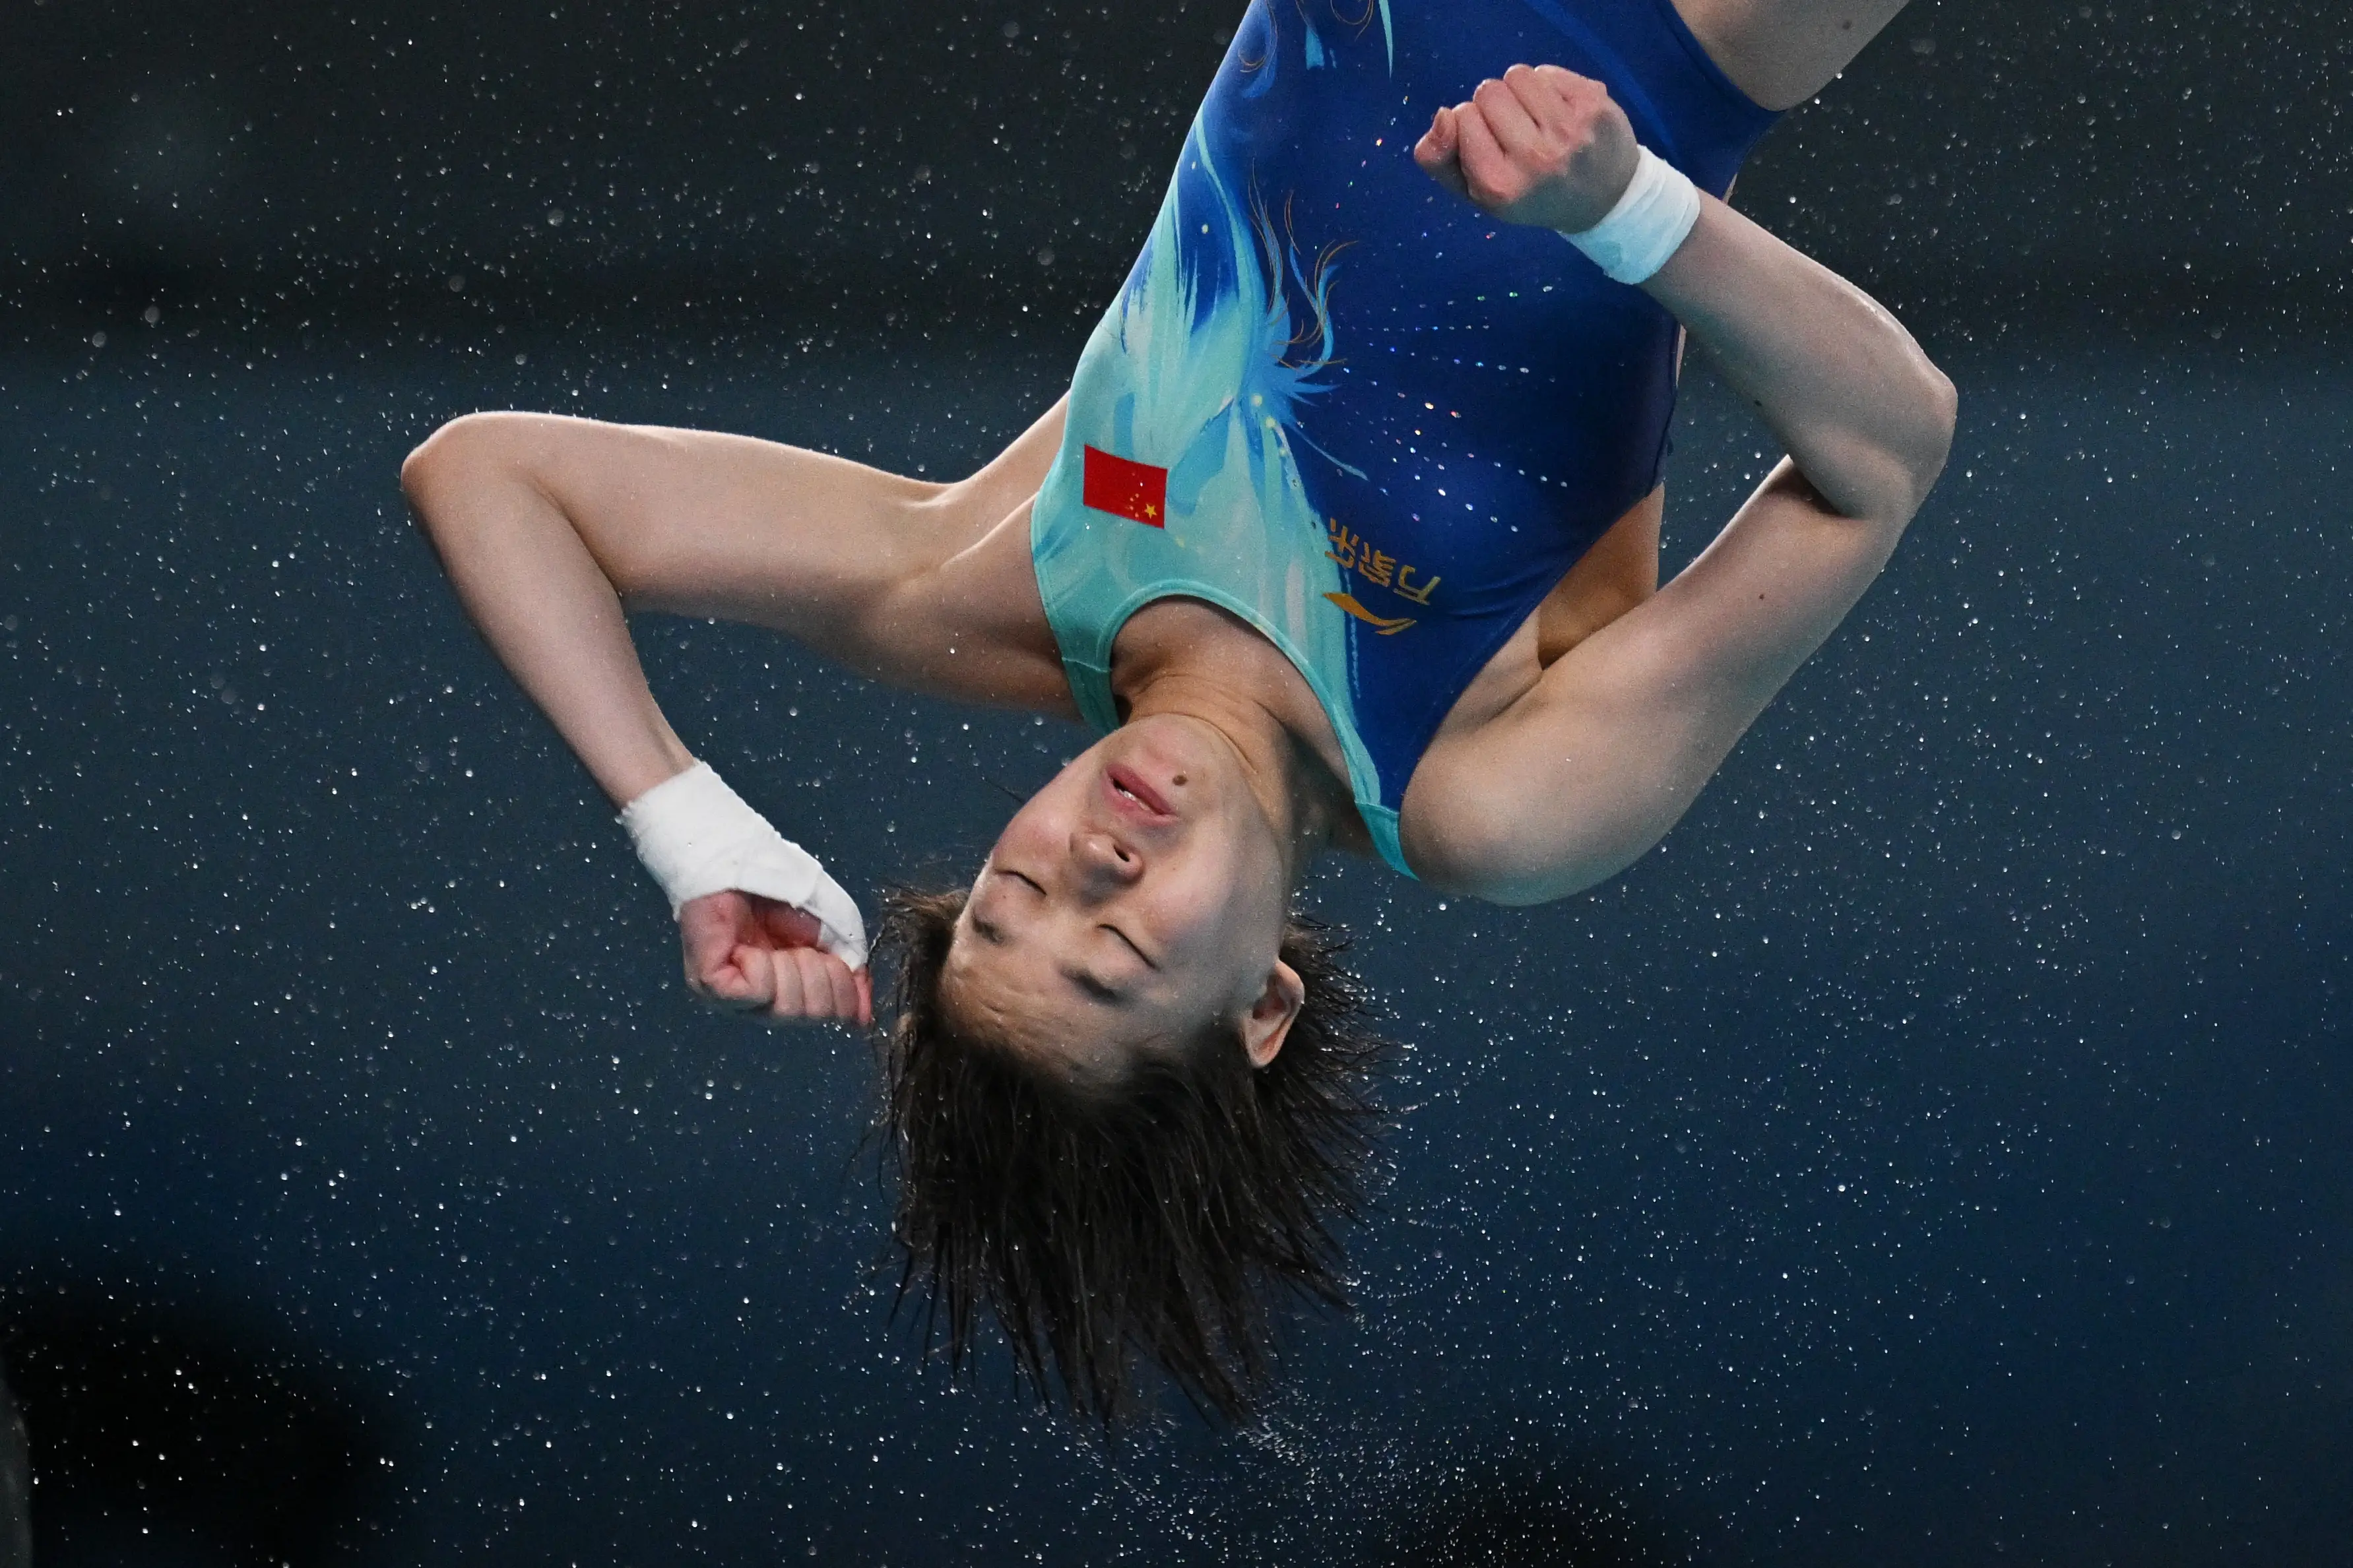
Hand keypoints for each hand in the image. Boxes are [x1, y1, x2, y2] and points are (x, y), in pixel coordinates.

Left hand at [678, 889, 873, 1027]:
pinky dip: (763, 966)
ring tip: (775, 943)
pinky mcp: (711, 986)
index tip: (837, 958)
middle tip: (802, 946)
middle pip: (812, 1015)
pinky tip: (746, 947)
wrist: (739, 859)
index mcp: (795, 988)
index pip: (831, 1013)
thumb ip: (852, 971)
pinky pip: (757, 993)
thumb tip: (863, 1017)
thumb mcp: (833, 928)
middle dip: (819, 974)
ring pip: (787, 1009)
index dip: (843, 987)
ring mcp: (735, 999)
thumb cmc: (782, 888)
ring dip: (792, 967)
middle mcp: (765, 1002)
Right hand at [1413, 63, 1639, 233]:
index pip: (1460, 117)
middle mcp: (1535, 159)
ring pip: (1517, 75)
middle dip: (1494, 106)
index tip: (1490, 145)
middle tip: (1516, 132)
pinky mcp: (1592, 104)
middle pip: (1487, 91)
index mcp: (1499, 185)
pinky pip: (1547, 71)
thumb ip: (1438, 159)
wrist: (1603, 198)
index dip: (1470, 124)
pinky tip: (1558, 111)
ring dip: (1519, 91)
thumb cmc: (1530, 194)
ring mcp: (1568, 130)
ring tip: (1534, 118)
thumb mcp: (1475, 193)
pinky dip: (1547, 85)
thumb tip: (1441, 114)